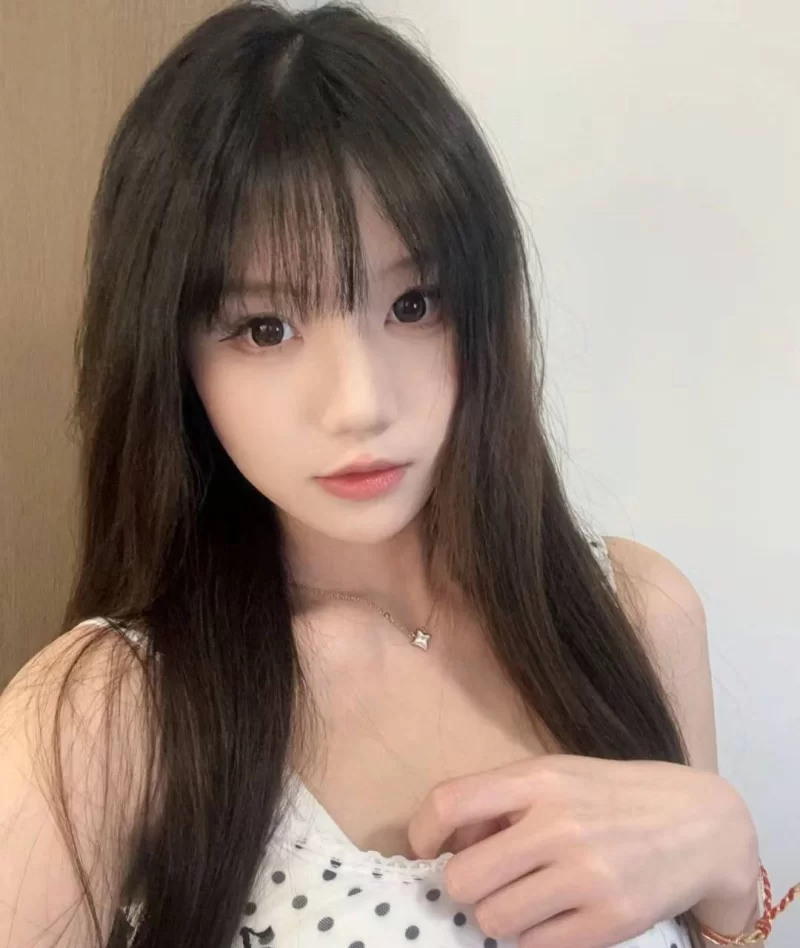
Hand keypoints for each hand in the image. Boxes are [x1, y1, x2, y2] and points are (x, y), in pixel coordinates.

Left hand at [407, 755, 757, 947]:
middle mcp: (558, 825)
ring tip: (525, 896)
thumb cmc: (612, 796)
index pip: (450, 803)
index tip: (427, 847)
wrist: (699, 823)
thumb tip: (448, 844)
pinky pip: (535, 947)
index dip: (423, 831)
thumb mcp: (557, 775)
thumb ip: (502, 800)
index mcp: (538, 779)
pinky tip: (555, 914)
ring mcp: (586, 876)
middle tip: (488, 878)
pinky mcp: (610, 921)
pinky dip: (534, 936)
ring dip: (499, 914)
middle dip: (466, 884)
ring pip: (494, 920)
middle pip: (463, 879)